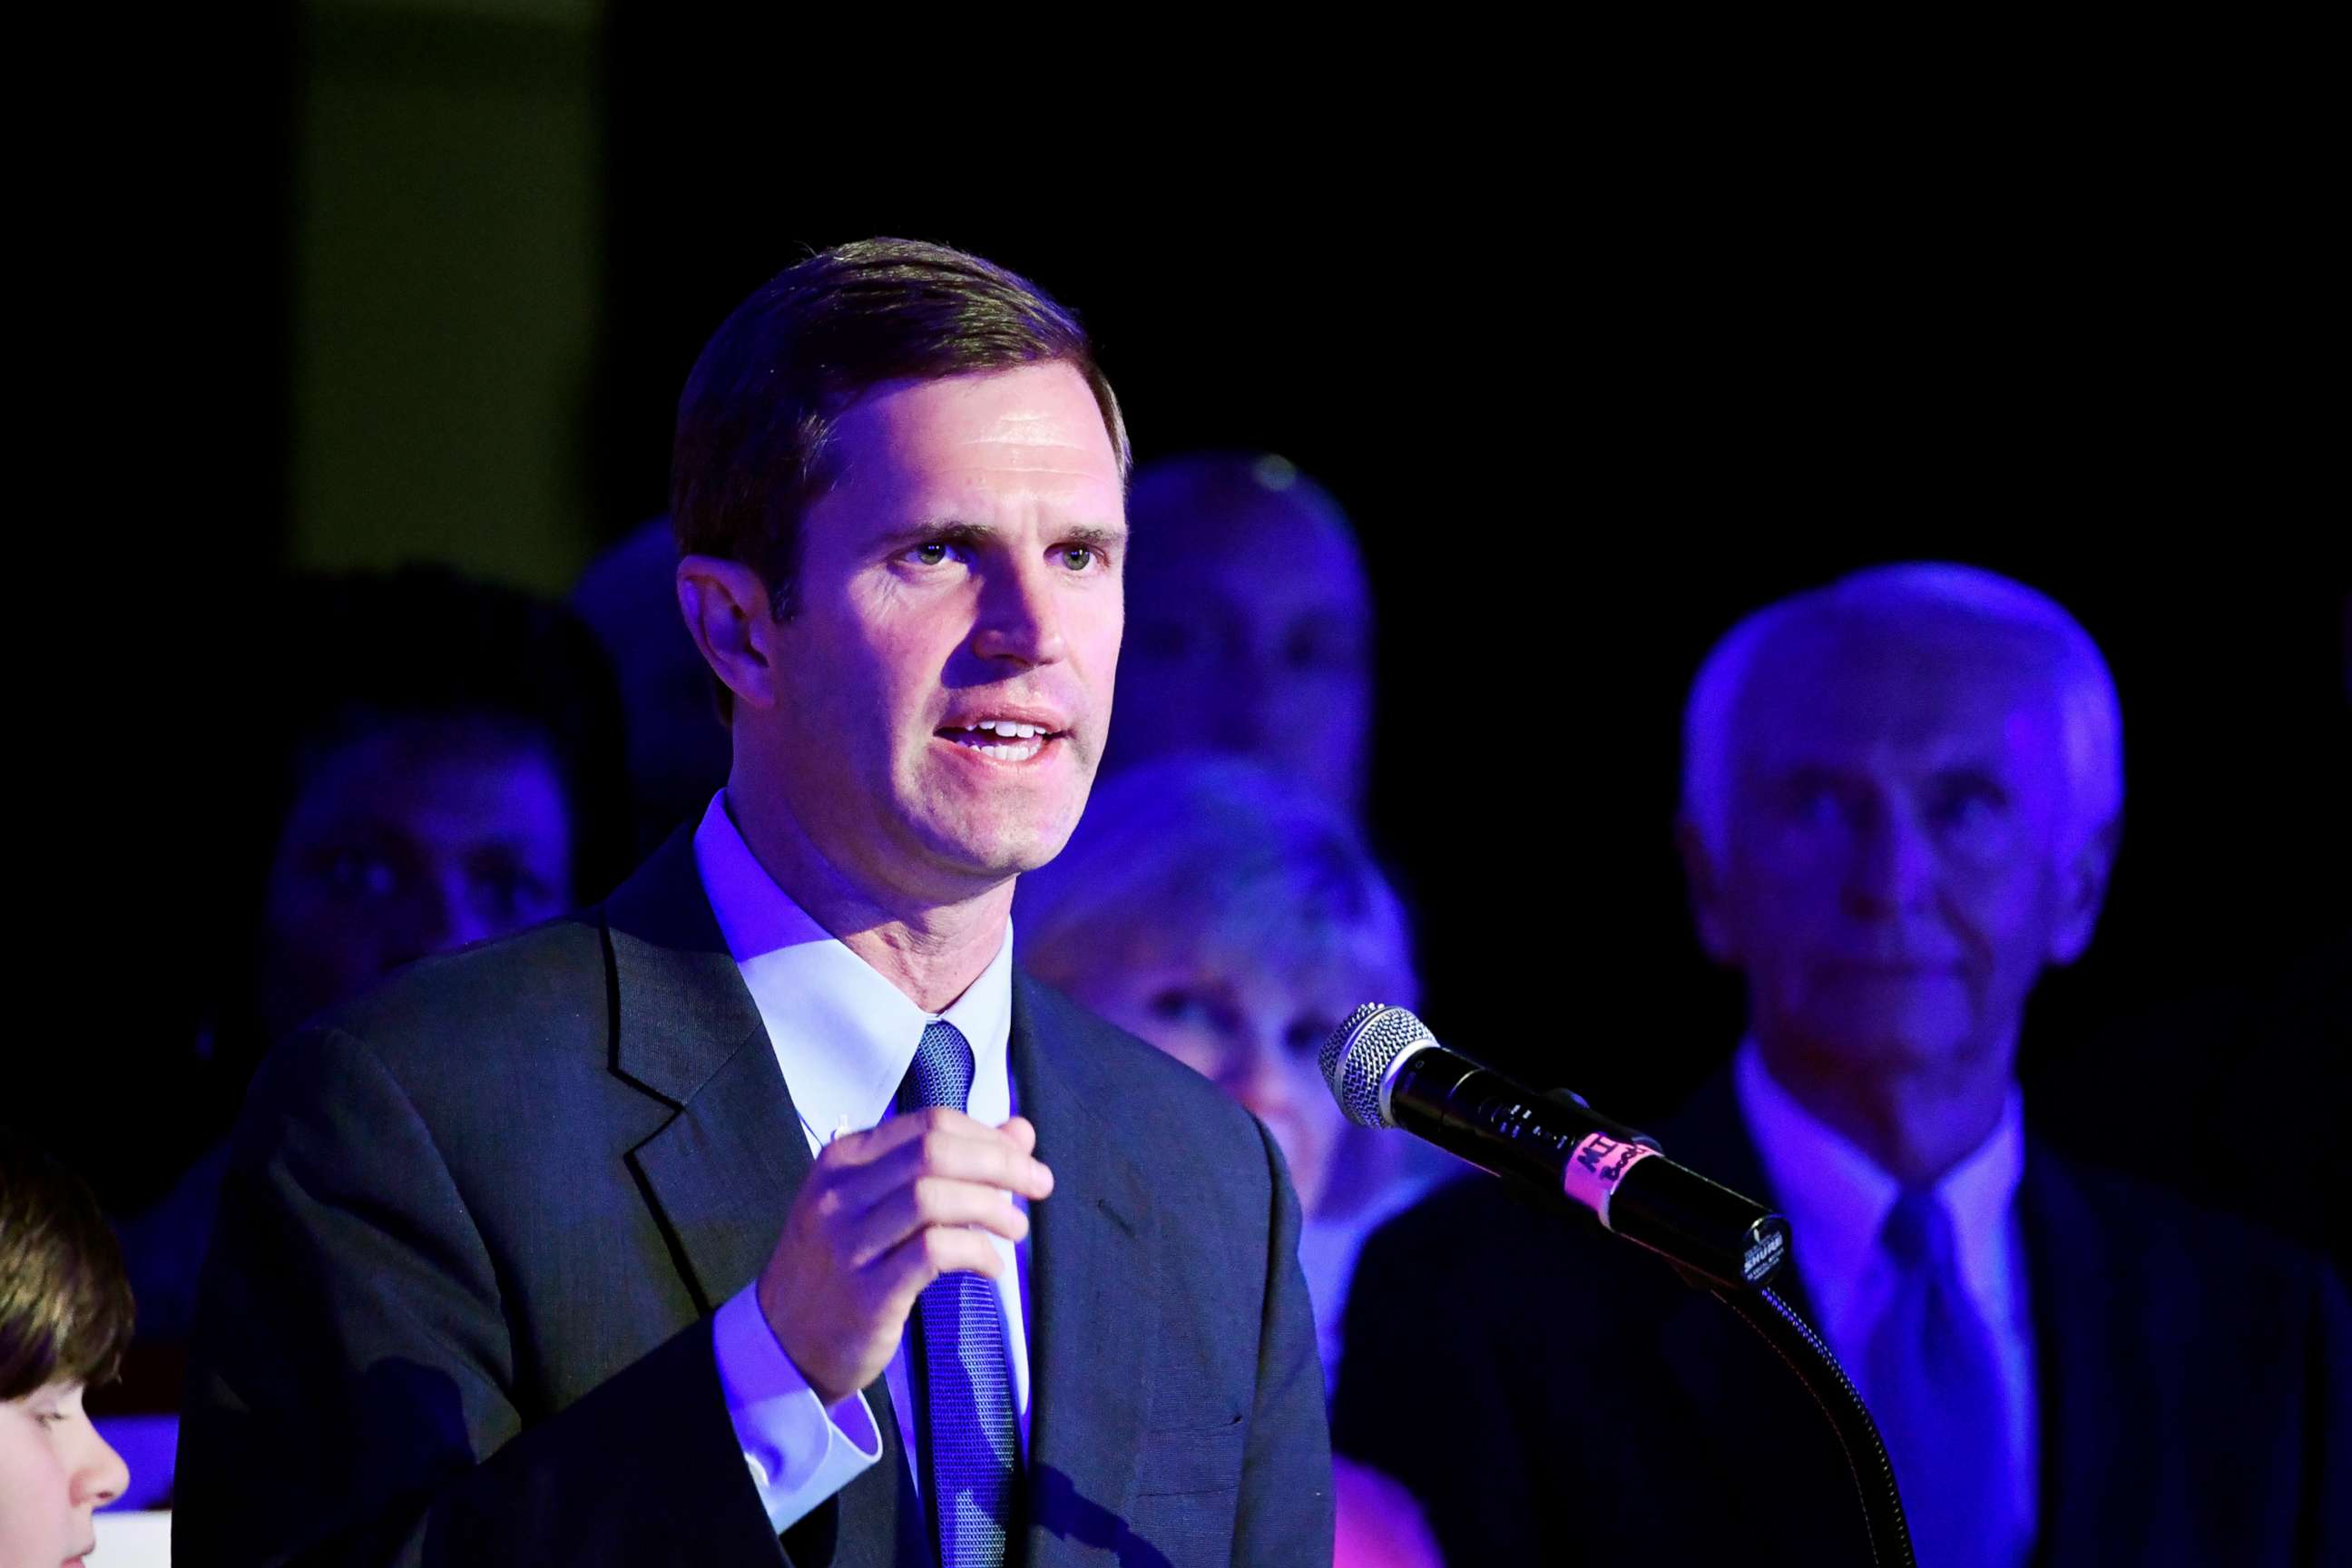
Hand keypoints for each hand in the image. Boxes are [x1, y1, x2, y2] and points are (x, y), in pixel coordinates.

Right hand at [758, 1107, 1052, 1405]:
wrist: (782, 1345)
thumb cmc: (842, 1268)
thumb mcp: (881, 1205)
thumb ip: (948, 1165)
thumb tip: (1021, 1131)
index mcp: (843, 1160)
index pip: (930, 1123)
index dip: (987, 1136)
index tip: (1022, 1159)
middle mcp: (840, 1194)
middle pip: (935, 1151)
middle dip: (1001, 1163)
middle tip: (1039, 1185)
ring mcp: (848, 1243)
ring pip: (934, 1196)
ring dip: (992, 1207)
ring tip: (1015, 1228)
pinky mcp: (866, 1293)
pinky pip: (933, 1252)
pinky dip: (976, 1251)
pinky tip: (992, 1267)